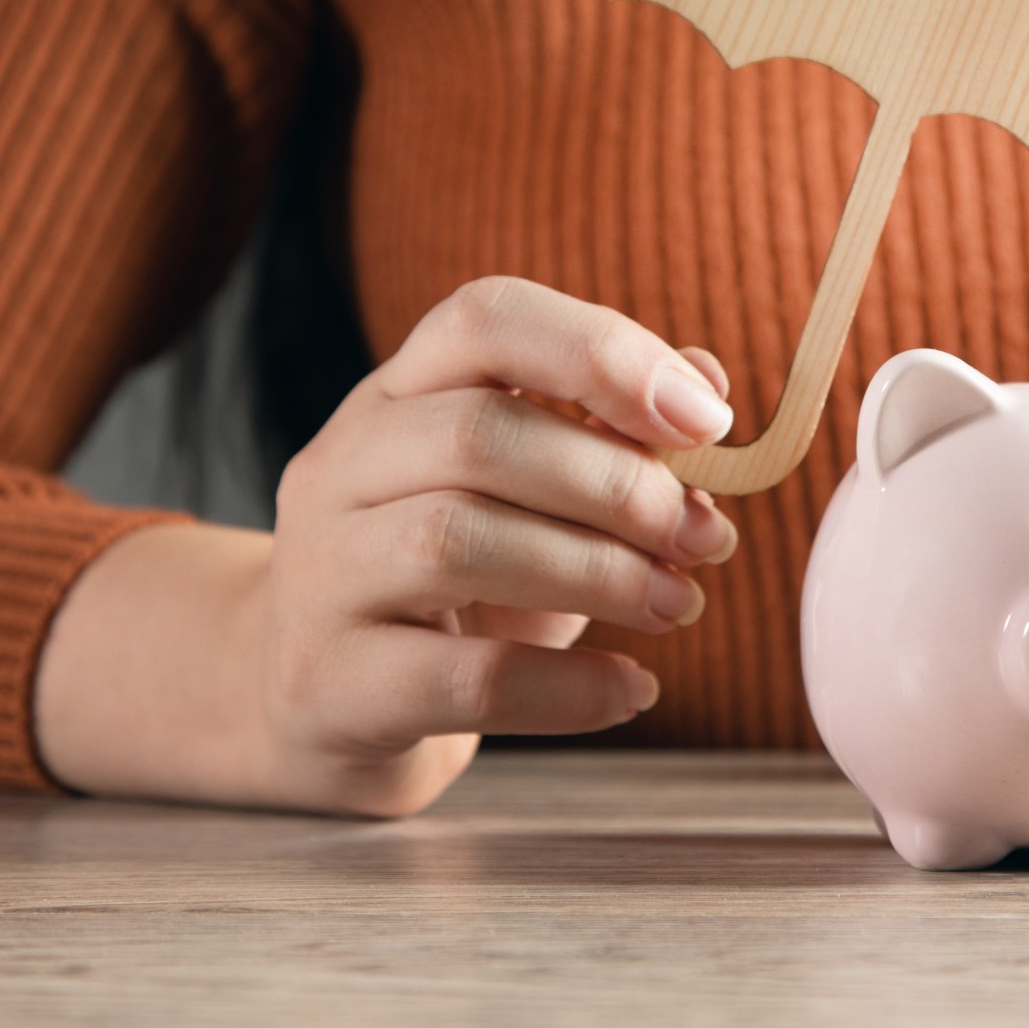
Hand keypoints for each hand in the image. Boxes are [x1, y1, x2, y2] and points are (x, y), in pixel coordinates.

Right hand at [35, 277, 739, 815]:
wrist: (320, 708)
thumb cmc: (453, 587)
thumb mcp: (534, 499)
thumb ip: (615, 434)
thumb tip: (709, 381)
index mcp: (398, 395)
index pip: (484, 319)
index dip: (601, 351)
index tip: (705, 418)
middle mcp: (341, 466)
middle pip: (478, 434)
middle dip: (617, 486)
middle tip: (703, 541)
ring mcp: (319, 574)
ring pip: (454, 542)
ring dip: (598, 574)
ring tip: (676, 606)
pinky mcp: (328, 683)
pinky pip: (459, 675)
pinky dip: (567, 687)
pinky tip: (631, 690)